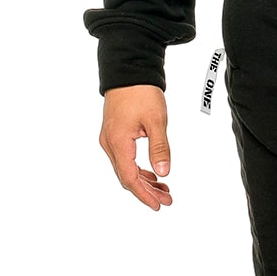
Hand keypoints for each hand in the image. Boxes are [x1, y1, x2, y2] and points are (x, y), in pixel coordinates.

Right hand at [99, 85, 172, 210]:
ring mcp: (110, 139)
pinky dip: (139, 168)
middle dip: (147, 190)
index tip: (158, 205)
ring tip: (164, 189)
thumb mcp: (156, 120)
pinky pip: (125, 158)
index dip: (144, 194)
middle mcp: (109, 143)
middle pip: (126, 176)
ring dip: (144, 180)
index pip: (129, 178)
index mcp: (118, 142)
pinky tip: (152, 174)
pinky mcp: (114, 134)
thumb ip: (160, 148)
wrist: (129, 70)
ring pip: (126, 169)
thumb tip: (163, 173)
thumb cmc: (141, 91)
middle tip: (167, 199)